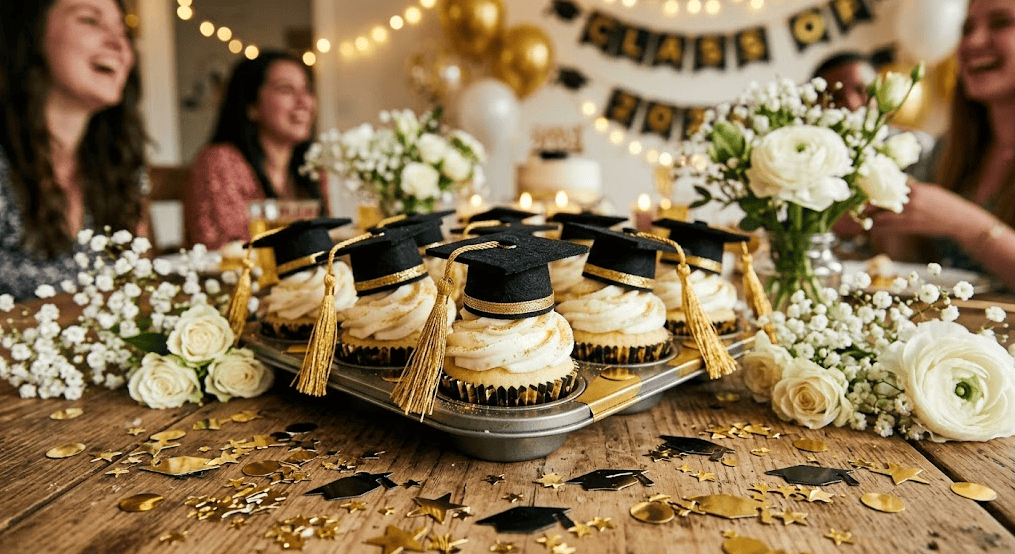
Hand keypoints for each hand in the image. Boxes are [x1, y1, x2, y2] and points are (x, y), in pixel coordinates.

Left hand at [871, 181, 988, 243]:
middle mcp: (910, 202)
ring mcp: (909, 216)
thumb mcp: (929, 190)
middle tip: (859, 207)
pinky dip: (879, 229)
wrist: (959, 220)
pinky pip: (888, 229)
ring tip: (863, 219)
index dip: (875, 190)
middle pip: (881, 203)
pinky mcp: (910, 227)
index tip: (865, 191)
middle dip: (868, 206)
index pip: (889, 188)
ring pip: (881, 218)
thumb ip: (912, 189)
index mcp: (915, 190)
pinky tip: (873, 230)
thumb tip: (896, 187)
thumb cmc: (945, 203)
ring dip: (871, 219)